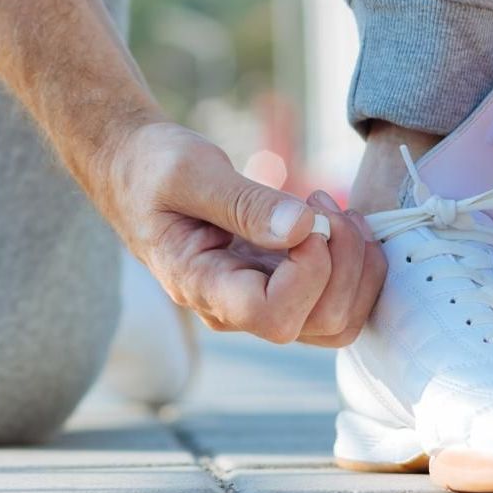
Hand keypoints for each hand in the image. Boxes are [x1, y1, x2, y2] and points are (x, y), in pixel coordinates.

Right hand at [98, 120, 383, 345]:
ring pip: (337, 320)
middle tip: (324, 204)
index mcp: (200, 285)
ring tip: (335, 211)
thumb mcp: (190, 170)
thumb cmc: (152, 167)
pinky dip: (355, 263)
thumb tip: (303, 229)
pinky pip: (334, 299)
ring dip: (357, 266)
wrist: (134, 169)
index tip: (306, 216)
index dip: (309, 272)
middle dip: (345, 263)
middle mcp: (232, 307)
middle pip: (320, 324)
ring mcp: (257, 299)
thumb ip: (243, 202)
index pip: (273, 316)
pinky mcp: (275, 284)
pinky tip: (336, 219)